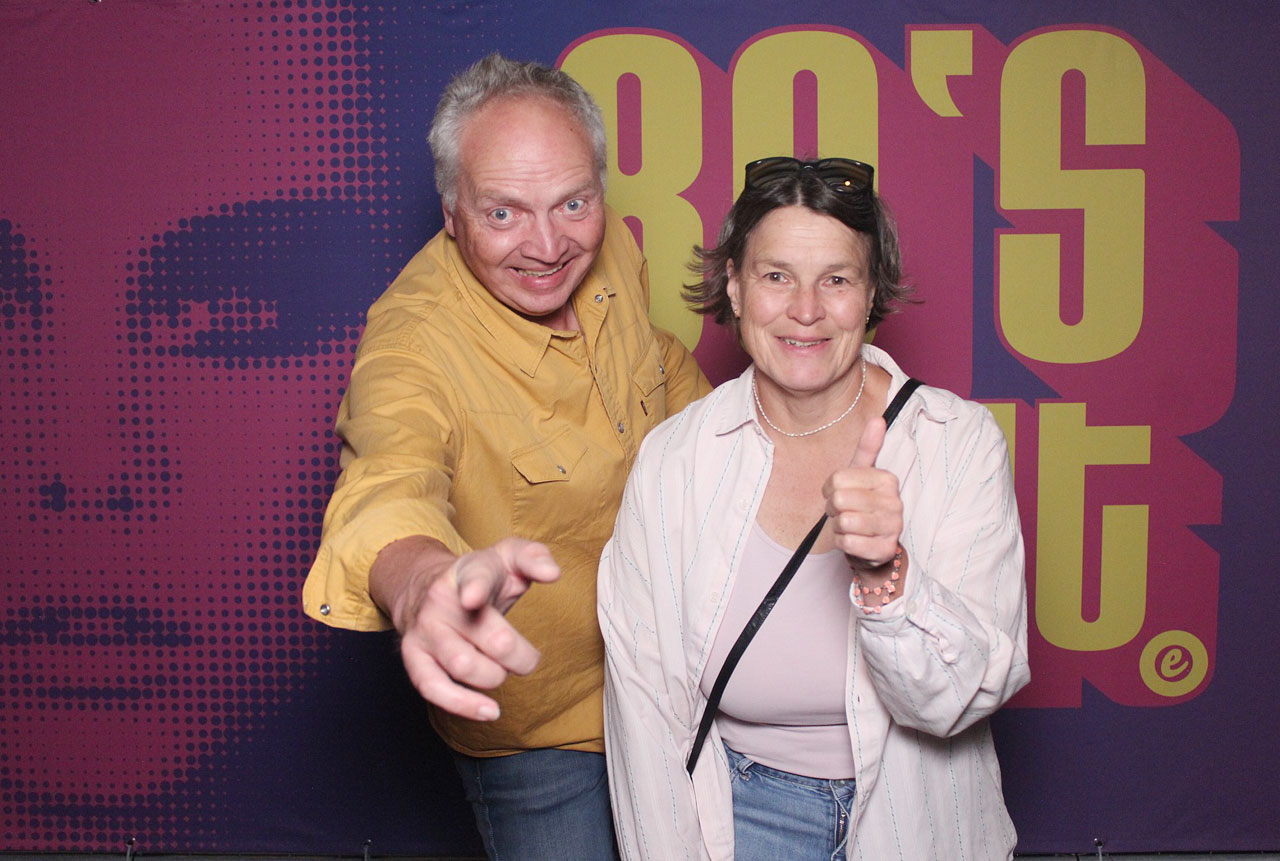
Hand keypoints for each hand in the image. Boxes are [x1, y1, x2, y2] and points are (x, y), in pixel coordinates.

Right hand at [370, 535, 560, 720]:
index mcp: (467, 572)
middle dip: (517, 654)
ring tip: (502, 671)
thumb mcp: (507, 557)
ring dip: (495, 676)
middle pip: (487, 636)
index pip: (475, 578)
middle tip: (527, 657)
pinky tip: (490, 711)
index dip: (475, 589)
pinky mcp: (414, 659)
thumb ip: (534, 557)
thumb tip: (553, 573)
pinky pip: (433, 688)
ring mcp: (424, 631)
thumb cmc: (480, 577)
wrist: (426, 589)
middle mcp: (440, 601)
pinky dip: (464, 705)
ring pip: (463, 665)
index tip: (474, 599)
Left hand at [823, 417, 903, 572]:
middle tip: (843, 512)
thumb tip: (878, 419)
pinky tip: (853, 540)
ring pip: (843, 522)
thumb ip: (868, 448)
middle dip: (833, 509)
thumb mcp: (861, 475)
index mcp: (887, 479)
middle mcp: (894, 502)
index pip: (837, 479)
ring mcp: (892, 527)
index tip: (839, 494)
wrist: (873, 545)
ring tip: (848, 526)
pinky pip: (847, 542)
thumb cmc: (862, 506)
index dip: (829, 489)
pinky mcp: (884, 549)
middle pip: (839, 500)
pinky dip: (842, 543)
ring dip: (837, 526)